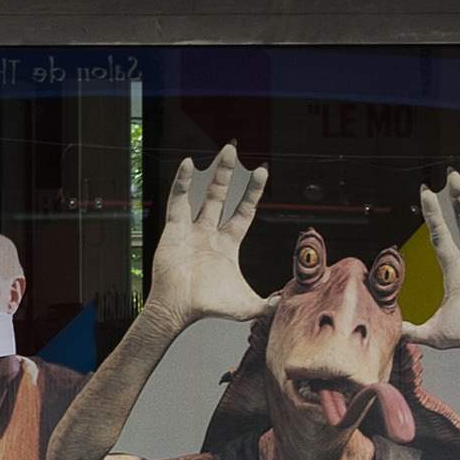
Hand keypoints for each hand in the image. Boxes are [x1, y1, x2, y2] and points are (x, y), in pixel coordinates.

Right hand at [140, 147, 268, 331]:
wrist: (179, 309)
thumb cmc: (208, 307)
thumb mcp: (246, 305)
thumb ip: (267, 304)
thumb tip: (286, 305)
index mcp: (227, 244)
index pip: (243, 212)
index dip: (252, 193)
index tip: (263, 172)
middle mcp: (210, 232)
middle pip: (222, 197)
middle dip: (230, 174)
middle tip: (234, 151)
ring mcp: (192, 229)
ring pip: (204, 195)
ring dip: (214, 174)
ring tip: (224, 152)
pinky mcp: (174, 228)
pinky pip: (178, 201)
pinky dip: (182, 182)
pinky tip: (188, 165)